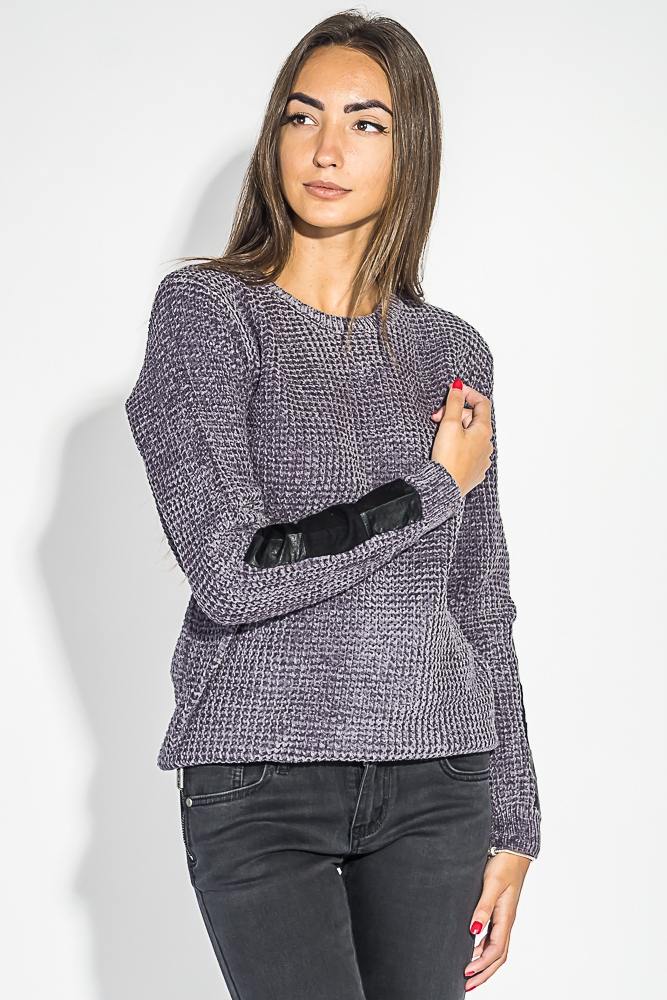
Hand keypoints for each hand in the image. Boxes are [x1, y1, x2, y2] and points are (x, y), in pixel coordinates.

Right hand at [430, 380, 492, 495]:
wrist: (444, 488)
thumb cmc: (448, 459)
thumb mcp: (449, 425)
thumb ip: (455, 403)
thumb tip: (459, 387)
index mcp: (483, 431)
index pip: (482, 403)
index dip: (468, 393)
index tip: (455, 391)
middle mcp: (487, 445)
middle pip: (473, 419)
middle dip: (455, 414)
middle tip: (437, 418)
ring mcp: (482, 459)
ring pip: (471, 436)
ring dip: (456, 430)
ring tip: (440, 436)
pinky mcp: (474, 471)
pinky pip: (469, 452)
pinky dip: (458, 446)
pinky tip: (447, 450)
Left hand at [464, 853, 530, 990]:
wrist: (512, 851)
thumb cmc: (503, 864)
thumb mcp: (492, 884)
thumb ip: (483, 906)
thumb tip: (474, 930)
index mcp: (506, 917)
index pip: (496, 950)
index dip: (482, 964)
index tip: (467, 973)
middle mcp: (506, 921)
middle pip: (498, 956)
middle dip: (484, 973)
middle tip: (467, 985)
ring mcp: (504, 917)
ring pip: (497, 949)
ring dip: (484, 964)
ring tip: (469, 974)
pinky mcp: (499, 912)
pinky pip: (494, 938)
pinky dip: (484, 950)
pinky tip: (473, 950)